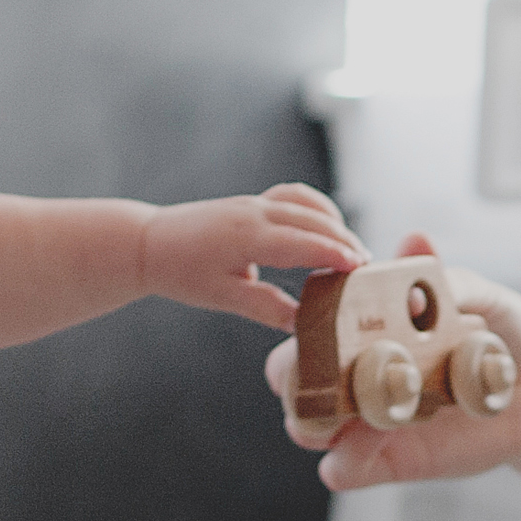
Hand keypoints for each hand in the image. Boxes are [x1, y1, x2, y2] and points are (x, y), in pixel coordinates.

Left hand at [140, 182, 362, 328]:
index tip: (360, 268)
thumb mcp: (221, 297)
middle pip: (314, 221)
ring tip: (352, 252)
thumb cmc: (182, 272)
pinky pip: (295, 196)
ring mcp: (255, 203)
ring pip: (308, 205)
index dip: (334, 254)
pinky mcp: (254, 202)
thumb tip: (302, 324)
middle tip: (368, 269)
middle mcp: (255, 213)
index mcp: (246, 237)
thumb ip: (264, 307)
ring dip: (335, 225)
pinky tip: (327, 227)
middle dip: (345, 241)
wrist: (151, 242)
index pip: (302, 243)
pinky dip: (317, 209)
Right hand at [262, 236, 520, 488]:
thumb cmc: (505, 335)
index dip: (302, 329)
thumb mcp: (485, 297)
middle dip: (296, 378)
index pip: (306, 331)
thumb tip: (414, 243)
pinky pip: (342, 470)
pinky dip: (346, 458)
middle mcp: (359, 375)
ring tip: (366, 401)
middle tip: (330, 370)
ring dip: (319, 418)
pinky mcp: (390, 461)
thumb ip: (449, 276)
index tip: (324, 322)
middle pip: (293, 383)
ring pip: (308, 428)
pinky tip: (382, 434)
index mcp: (367, 329)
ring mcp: (370, 420)